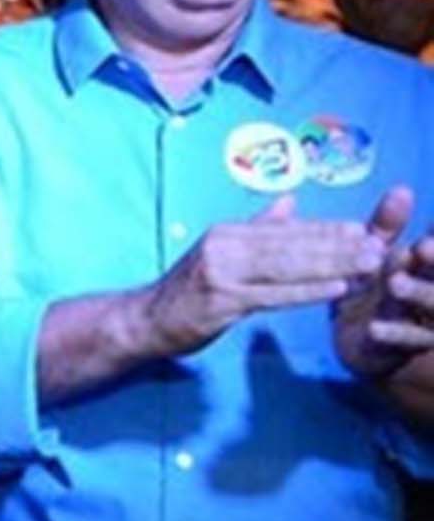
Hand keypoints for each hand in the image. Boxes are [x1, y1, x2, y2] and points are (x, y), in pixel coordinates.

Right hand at [141, 195, 384, 356]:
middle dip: (338, 247)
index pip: (285, 229)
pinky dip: (308, 291)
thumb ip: (256, 228)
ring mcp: (222, 273)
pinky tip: (336, 288)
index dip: (326, 229)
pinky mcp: (223, 301)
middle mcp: (224, 246)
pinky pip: (275, 295)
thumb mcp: (218, 251)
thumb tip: (289, 201)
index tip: (362, 230)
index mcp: (227, 232)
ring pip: (287, 267)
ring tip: (366, 265)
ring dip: (332, 266)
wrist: (145, 319)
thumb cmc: (186, 290)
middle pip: (291, 245)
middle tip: (375, 248)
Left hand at [336, 186, 433, 379]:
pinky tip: (375, 328)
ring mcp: (432, 317)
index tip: (428, 231)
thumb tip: (402, 190)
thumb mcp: (373, 254)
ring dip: (418, 293)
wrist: (362, 340)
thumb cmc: (372, 286)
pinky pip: (412, 340)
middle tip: (422, 248)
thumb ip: (386, 227)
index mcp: (430, 262)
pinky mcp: (416, 345)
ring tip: (394, 283)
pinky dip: (396, 333)